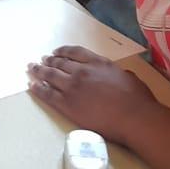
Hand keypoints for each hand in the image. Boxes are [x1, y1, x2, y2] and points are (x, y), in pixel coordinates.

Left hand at [26, 46, 152, 144]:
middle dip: (49, 61)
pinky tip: (32, 86)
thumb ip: (117, 73)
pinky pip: (48, 95)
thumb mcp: (129, 77)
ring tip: (32, 68)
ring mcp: (73, 87)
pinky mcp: (67, 105)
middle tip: (41, 60)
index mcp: (98, 63)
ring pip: (50, 76)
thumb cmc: (138, 99)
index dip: (63, 51)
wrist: (134, 117)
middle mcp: (82, 71)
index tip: (56, 52)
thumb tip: (117, 75)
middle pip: (60, 63)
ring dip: (39, 71)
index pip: (75, 52)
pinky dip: (38, 89)